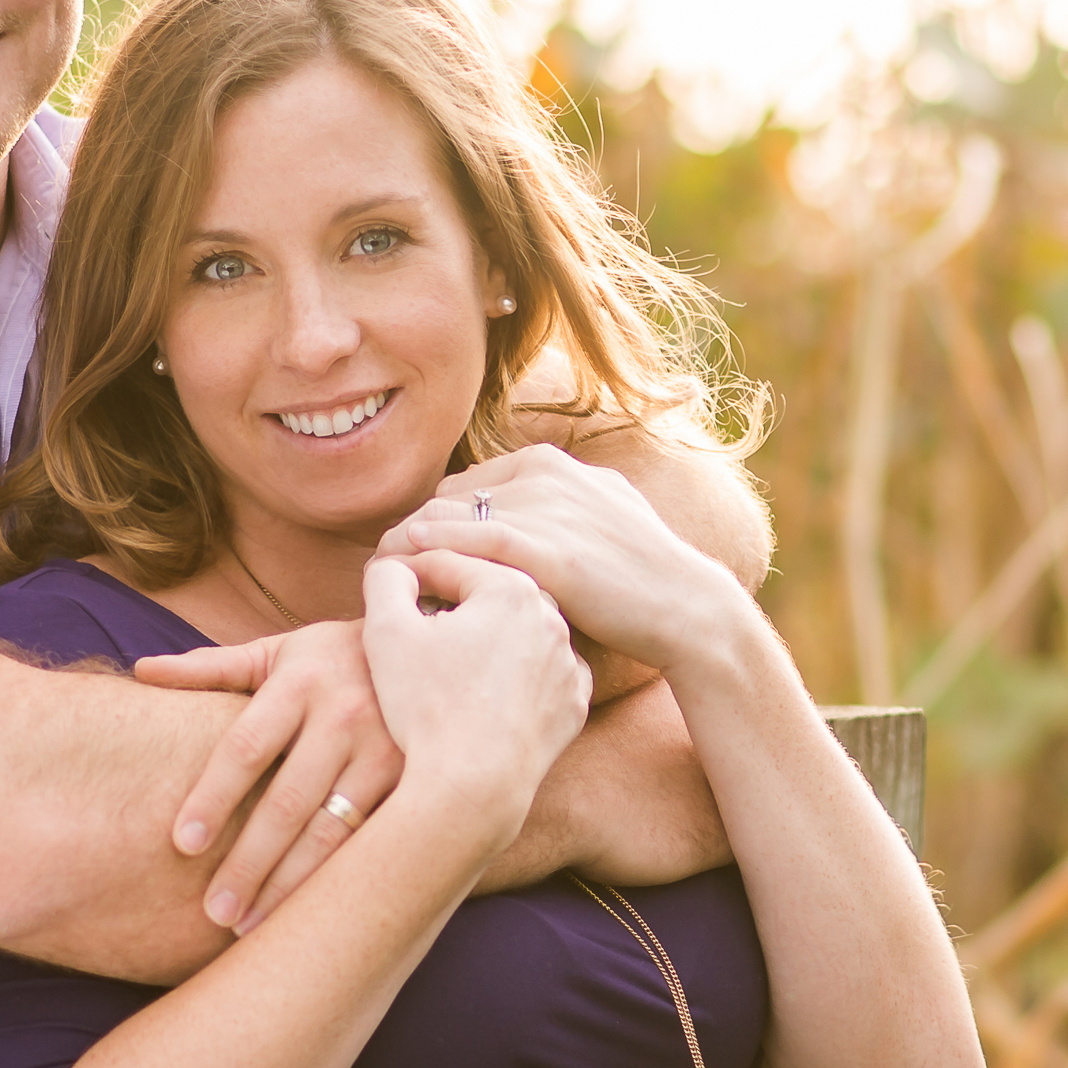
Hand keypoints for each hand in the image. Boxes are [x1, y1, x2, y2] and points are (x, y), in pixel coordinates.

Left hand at [130, 616, 404, 932]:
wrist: (442, 649)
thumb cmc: (337, 658)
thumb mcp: (279, 652)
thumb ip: (212, 668)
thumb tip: (141, 672)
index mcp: (299, 682)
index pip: (245, 749)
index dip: (212, 799)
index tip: (182, 846)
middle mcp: (345, 715)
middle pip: (287, 802)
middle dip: (249, 863)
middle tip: (214, 912)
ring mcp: (389, 750)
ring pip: (333, 831)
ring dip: (291, 885)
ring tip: (252, 927)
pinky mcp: (423, 781)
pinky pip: (374, 840)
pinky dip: (340, 878)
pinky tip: (315, 911)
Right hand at [355, 548, 589, 856]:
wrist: (473, 787)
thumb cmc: (426, 707)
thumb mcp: (386, 630)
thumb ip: (386, 580)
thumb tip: (395, 565)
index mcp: (511, 588)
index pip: (448, 566)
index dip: (408, 578)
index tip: (385, 597)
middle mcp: (552, 618)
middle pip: (486, 599)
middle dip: (451, 608)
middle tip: (414, 631)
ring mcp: (568, 664)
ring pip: (515, 637)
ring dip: (484, 641)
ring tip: (447, 665)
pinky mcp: (573, 706)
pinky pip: (537, 679)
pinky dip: (513, 680)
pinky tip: (484, 694)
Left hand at [377, 444, 755, 679]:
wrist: (683, 605)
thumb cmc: (640, 573)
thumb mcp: (600, 513)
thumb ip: (557, 501)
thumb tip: (520, 502)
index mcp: (550, 461)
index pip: (464, 485)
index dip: (437, 523)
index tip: (416, 558)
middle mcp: (542, 472)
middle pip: (446, 499)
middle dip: (414, 534)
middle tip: (385, 573)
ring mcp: (541, 507)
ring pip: (445, 519)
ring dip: (407, 549)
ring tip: (384, 583)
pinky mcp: (541, 547)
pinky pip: (464, 545)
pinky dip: (428, 557)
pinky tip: (406, 578)